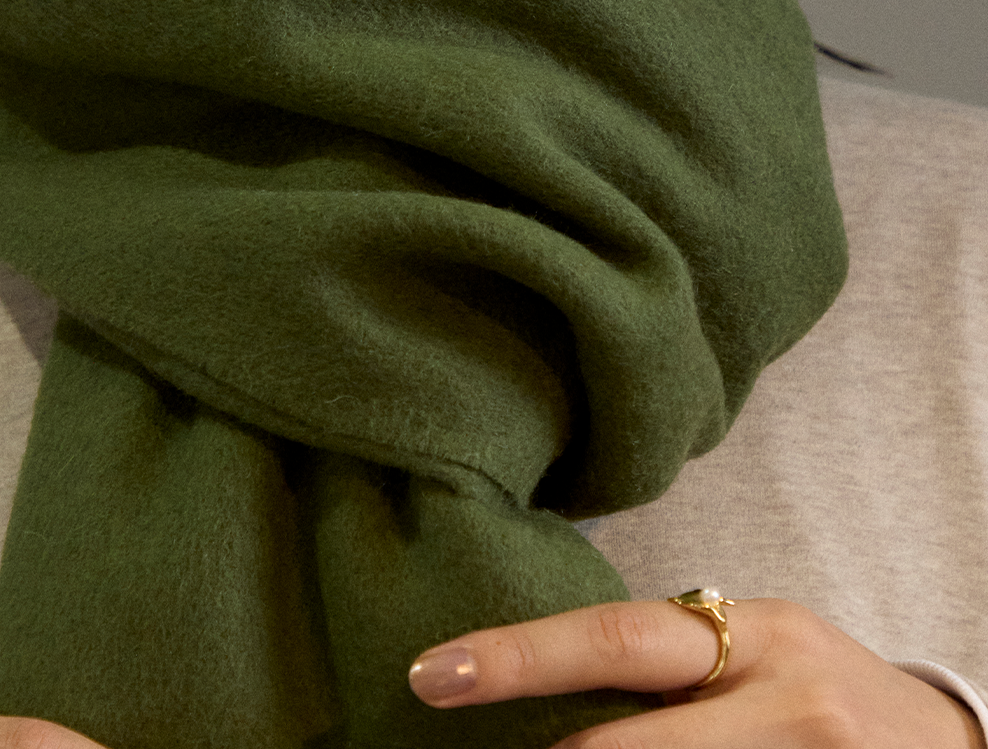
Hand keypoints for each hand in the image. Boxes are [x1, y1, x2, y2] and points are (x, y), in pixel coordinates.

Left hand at [407, 598, 980, 746]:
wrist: (954, 748)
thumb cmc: (824, 696)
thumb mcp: (755, 655)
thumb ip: (669, 665)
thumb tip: (546, 695)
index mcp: (750, 633)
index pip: (611, 636)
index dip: (518, 656)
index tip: (433, 674)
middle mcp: (783, 693)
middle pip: (636, 743)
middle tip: (470, 732)